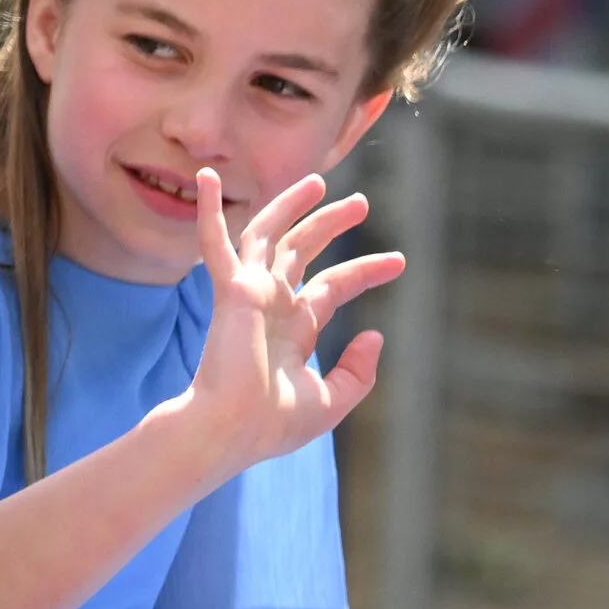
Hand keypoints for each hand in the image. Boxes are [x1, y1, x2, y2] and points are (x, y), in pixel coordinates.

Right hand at [181, 169, 404, 470]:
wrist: (232, 430)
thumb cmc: (273, 425)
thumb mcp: (331, 400)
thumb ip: (358, 371)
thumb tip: (375, 335)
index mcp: (293, 330)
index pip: (331, 287)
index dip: (366, 271)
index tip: (399, 262)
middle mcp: (271, 305)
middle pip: (303, 251)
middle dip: (330, 225)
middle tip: (360, 203)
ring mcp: (250, 294)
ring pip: (269, 235)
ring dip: (290, 206)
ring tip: (319, 182)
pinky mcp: (231, 290)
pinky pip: (217, 243)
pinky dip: (211, 211)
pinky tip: (209, 179)